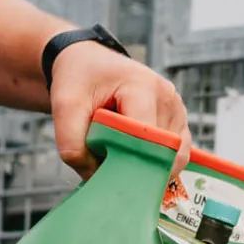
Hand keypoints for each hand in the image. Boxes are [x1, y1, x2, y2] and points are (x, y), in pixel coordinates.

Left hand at [48, 40, 192, 182]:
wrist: (88, 63)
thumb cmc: (79, 81)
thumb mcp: (64, 107)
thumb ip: (71, 144)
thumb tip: (95, 178)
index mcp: (142, 86)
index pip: (147, 137)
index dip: (132, 163)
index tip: (111, 179)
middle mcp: (167, 96)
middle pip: (165, 151)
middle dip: (142, 170)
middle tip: (116, 178)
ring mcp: (177, 108)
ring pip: (176, 156)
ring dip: (151, 166)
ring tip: (123, 160)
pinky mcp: (178, 120)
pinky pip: (177, 153)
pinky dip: (157, 162)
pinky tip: (134, 157)